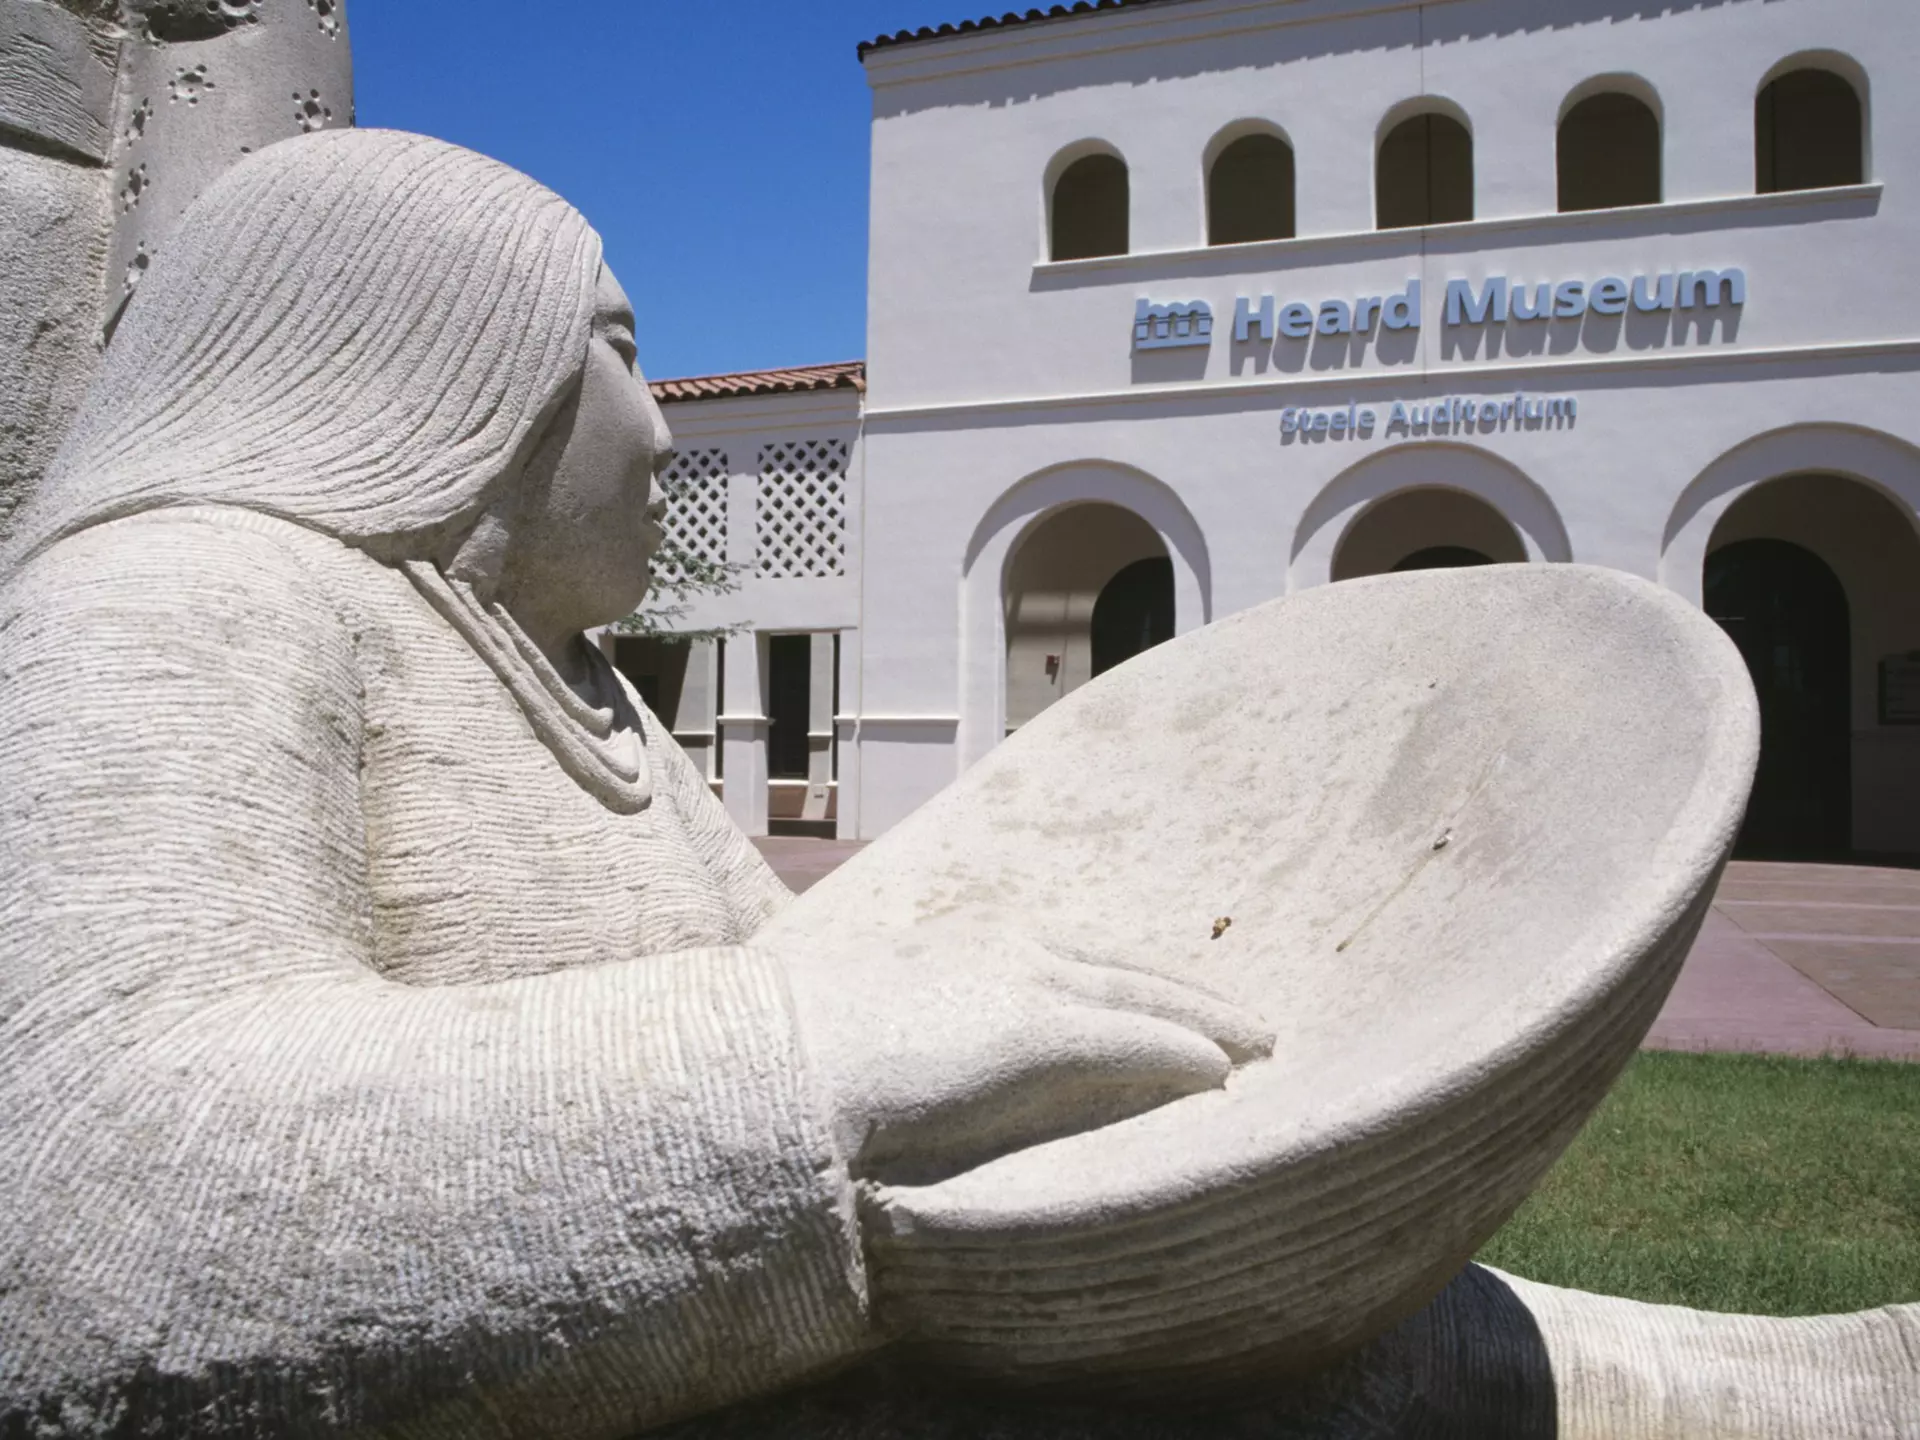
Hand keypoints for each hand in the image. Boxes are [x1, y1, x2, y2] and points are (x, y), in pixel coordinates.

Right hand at [781, 912, 1271, 1185]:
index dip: (1143, 976)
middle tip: (1253, 1021)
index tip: (1185, 994)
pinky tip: (1221, 1074)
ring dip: (1209, 1022)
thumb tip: (942, 1053)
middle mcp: (1012, 946)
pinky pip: (1131, 1039)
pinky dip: (1181, 1053)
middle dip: (1195, 994)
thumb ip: (929, 1022)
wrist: (781, 1056)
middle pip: (1130, 968)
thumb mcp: (885, 1017)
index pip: (1086, 954)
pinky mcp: (1032, 1030)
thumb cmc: (813, 1047)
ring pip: (1145, 997)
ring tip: (1260, 1046)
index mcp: (978, 939)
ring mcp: (1024, 983)